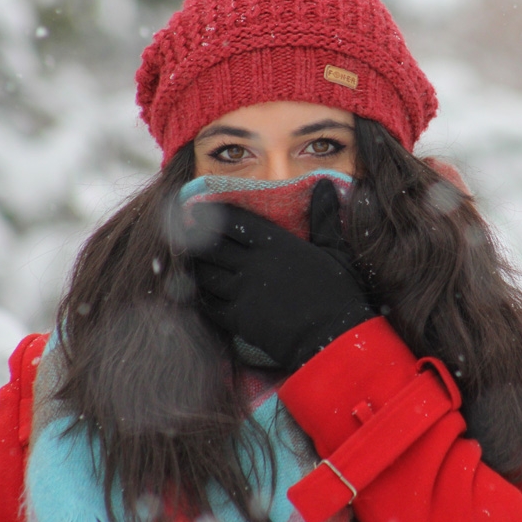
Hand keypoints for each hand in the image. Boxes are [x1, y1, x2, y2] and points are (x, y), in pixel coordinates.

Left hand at [187, 180, 375, 371]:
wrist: (333, 337)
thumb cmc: (339, 292)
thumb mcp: (335, 250)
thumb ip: (324, 217)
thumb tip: (324, 185)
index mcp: (275, 244)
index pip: (234, 222)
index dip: (213, 214)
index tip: (198, 209)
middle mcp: (253, 264)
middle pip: (213, 246)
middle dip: (195, 237)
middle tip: (182, 231)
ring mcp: (243, 292)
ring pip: (207, 274)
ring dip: (196, 266)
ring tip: (188, 259)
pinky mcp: (239, 319)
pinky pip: (211, 304)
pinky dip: (203, 295)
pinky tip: (201, 291)